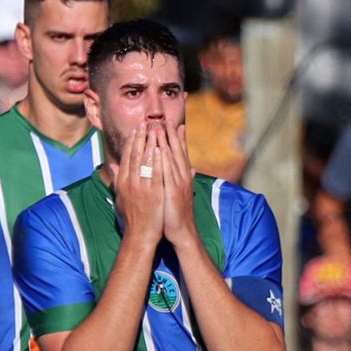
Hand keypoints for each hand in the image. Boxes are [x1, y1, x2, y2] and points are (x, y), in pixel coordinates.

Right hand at [110, 122, 164, 245]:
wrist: (141, 235)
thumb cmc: (132, 216)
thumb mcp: (120, 196)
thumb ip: (117, 179)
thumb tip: (112, 164)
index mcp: (123, 182)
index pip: (127, 157)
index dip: (132, 141)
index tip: (137, 128)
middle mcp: (130, 183)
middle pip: (135, 155)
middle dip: (141, 137)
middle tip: (145, 122)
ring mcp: (141, 188)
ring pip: (146, 161)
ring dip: (151, 144)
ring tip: (155, 129)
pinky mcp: (153, 194)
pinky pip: (156, 173)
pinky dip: (158, 160)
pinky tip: (162, 148)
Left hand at [160, 124, 197, 246]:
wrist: (182, 232)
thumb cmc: (178, 213)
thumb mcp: (183, 193)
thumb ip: (185, 178)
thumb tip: (191, 168)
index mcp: (184, 177)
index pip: (181, 153)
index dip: (178, 138)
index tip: (174, 123)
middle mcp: (183, 176)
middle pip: (177, 151)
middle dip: (171, 134)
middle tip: (166, 118)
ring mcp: (179, 183)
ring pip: (171, 158)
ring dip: (166, 141)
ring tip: (160, 126)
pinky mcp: (172, 191)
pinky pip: (167, 172)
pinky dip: (164, 159)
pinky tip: (159, 148)